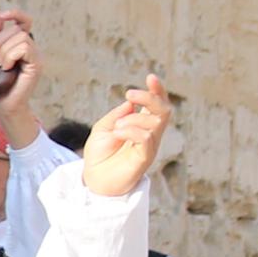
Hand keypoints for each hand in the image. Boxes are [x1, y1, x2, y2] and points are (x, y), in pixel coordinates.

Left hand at [0, 9, 42, 142]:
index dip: (15, 13)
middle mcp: (32, 47)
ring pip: (20, 38)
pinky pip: (24, 48)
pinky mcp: (37, 64)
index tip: (1, 15)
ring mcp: (36, 56)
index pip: (24, 20)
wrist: (4, 105)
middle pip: (16, 29)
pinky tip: (6, 68)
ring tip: (1, 66)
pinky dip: (10, 56)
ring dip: (3, 51)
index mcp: (22, 44)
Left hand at [75, 75, 170, 200]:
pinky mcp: (145, 158)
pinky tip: (118, 134)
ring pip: (155, 122)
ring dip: (133, 119)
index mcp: (142, 124)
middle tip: (129, 95)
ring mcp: (149, 146)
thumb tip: (131, 103)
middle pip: (164, 110)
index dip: (158, 90)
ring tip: (117, 127)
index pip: (157, 105)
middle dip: (150, 98)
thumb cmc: (99, 154)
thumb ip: (117, 115)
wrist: (93, 179)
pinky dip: (131, 131)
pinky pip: (146, 138)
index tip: (150, 77)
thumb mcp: (104, 128)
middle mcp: (150, 134)